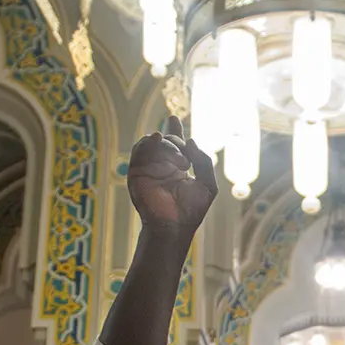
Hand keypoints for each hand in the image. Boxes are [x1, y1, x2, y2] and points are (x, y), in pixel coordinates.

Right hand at [128, 115, 216, 233]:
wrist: (174, 226)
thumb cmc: (192, 210)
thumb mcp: (208, 184)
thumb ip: (204, 161)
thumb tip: (191, 140)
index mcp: (177, 166)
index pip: (175, 143)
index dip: (175, 130)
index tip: (173, 118)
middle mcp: (162, 165)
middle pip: (166, 140)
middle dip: (177, 143)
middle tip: (185, 162)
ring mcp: (148, 167)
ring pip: (152, 142)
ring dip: (167, 145)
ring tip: (179, 161)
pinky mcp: (136, 172)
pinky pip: (139, 150)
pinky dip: (148, 142)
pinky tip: (157, 139)